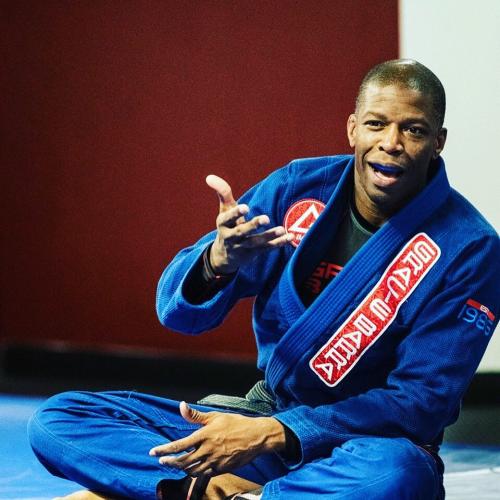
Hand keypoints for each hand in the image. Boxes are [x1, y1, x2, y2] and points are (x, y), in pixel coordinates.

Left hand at [149, 402, 285, 476]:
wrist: (255, 437)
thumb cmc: (235, 423)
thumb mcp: (215, 416)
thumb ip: (195, 415)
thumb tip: (181, 405)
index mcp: (204, 435)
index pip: (179, 445)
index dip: (164, 449)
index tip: (153, 452)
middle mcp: (207, 450)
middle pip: (182, 461)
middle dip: (169, 462)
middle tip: (162, 460)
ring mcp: (214, 461)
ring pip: (192, 470)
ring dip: (181, 468)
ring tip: (174, 464)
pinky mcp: (221, 469)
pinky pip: (204, 474)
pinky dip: (195, 472)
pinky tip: (191, 468)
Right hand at [206, 175, 292, 273]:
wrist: (225, 256)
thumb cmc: (228, 226)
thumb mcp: (224, 211)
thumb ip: (222, 193)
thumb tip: (209, 177)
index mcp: (223, 225)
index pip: (227, 219)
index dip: (236, 213)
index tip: (246, 207)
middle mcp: (232, 237)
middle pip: (242, 232)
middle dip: (253, 225)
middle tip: (266, 218)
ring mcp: (244, 247)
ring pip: (256, 242)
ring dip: (269, 236)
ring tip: (282, 229)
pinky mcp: (254, 253)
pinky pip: (267, 248)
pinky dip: (279, 243)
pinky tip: (290, 237)